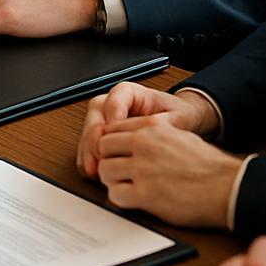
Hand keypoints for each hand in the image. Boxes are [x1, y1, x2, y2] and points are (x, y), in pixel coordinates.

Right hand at [77, 81, 217, 179]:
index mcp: (129, 93)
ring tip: (94, 170)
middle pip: (95, 115)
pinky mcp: (102, 135)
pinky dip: (88, 158)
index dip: (113, 118)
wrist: (177, 121)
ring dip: (88, 151)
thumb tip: (150, 133)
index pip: (114, 100)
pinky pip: (89, 144)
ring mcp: (104, 119)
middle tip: (101, 157)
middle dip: (94, 138)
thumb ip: (163, 124)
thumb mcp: (176, 117)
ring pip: (88, 130)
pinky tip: (92, 172)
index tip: (118, 136)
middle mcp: (112, 103)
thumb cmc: (175, 116)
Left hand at [95, 111, 242, 224]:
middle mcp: (144, 144)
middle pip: (103, 148)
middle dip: (108, 160)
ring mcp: (143, 169)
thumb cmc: (207, 165)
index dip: (112, 144)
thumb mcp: (178, 134)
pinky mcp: (146, 195)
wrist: (226, 187)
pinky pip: (115, 195)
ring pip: (105, 171)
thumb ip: (153, 134)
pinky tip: (133, 200)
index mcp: (151, 127)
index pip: (112, 129)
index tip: (117, 155)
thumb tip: (132, 138)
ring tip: (125, 187)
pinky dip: (120, 199)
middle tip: (118, 172)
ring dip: (112, 181)